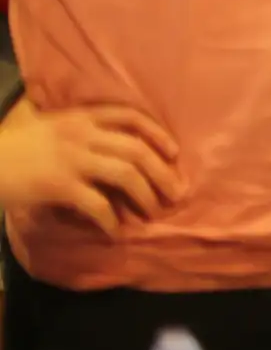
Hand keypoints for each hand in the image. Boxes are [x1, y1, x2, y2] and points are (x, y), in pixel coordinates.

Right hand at [0, 99, 182, 235]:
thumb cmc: (14, 147)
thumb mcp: (50, 128)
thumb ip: (80, 133)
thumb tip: (111, 153)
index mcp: (81, 117)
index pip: (131, 117)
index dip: (158, 133)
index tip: (174, 152)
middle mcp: (82, 135)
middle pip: (137, 149)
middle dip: (162, 172)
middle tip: (176, 192)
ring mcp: (72, 160)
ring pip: (125, 174)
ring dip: (145, 195)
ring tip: (153, 212)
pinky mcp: (60, 185)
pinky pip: (97, 204)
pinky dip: (111, 220)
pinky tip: (116, 232)